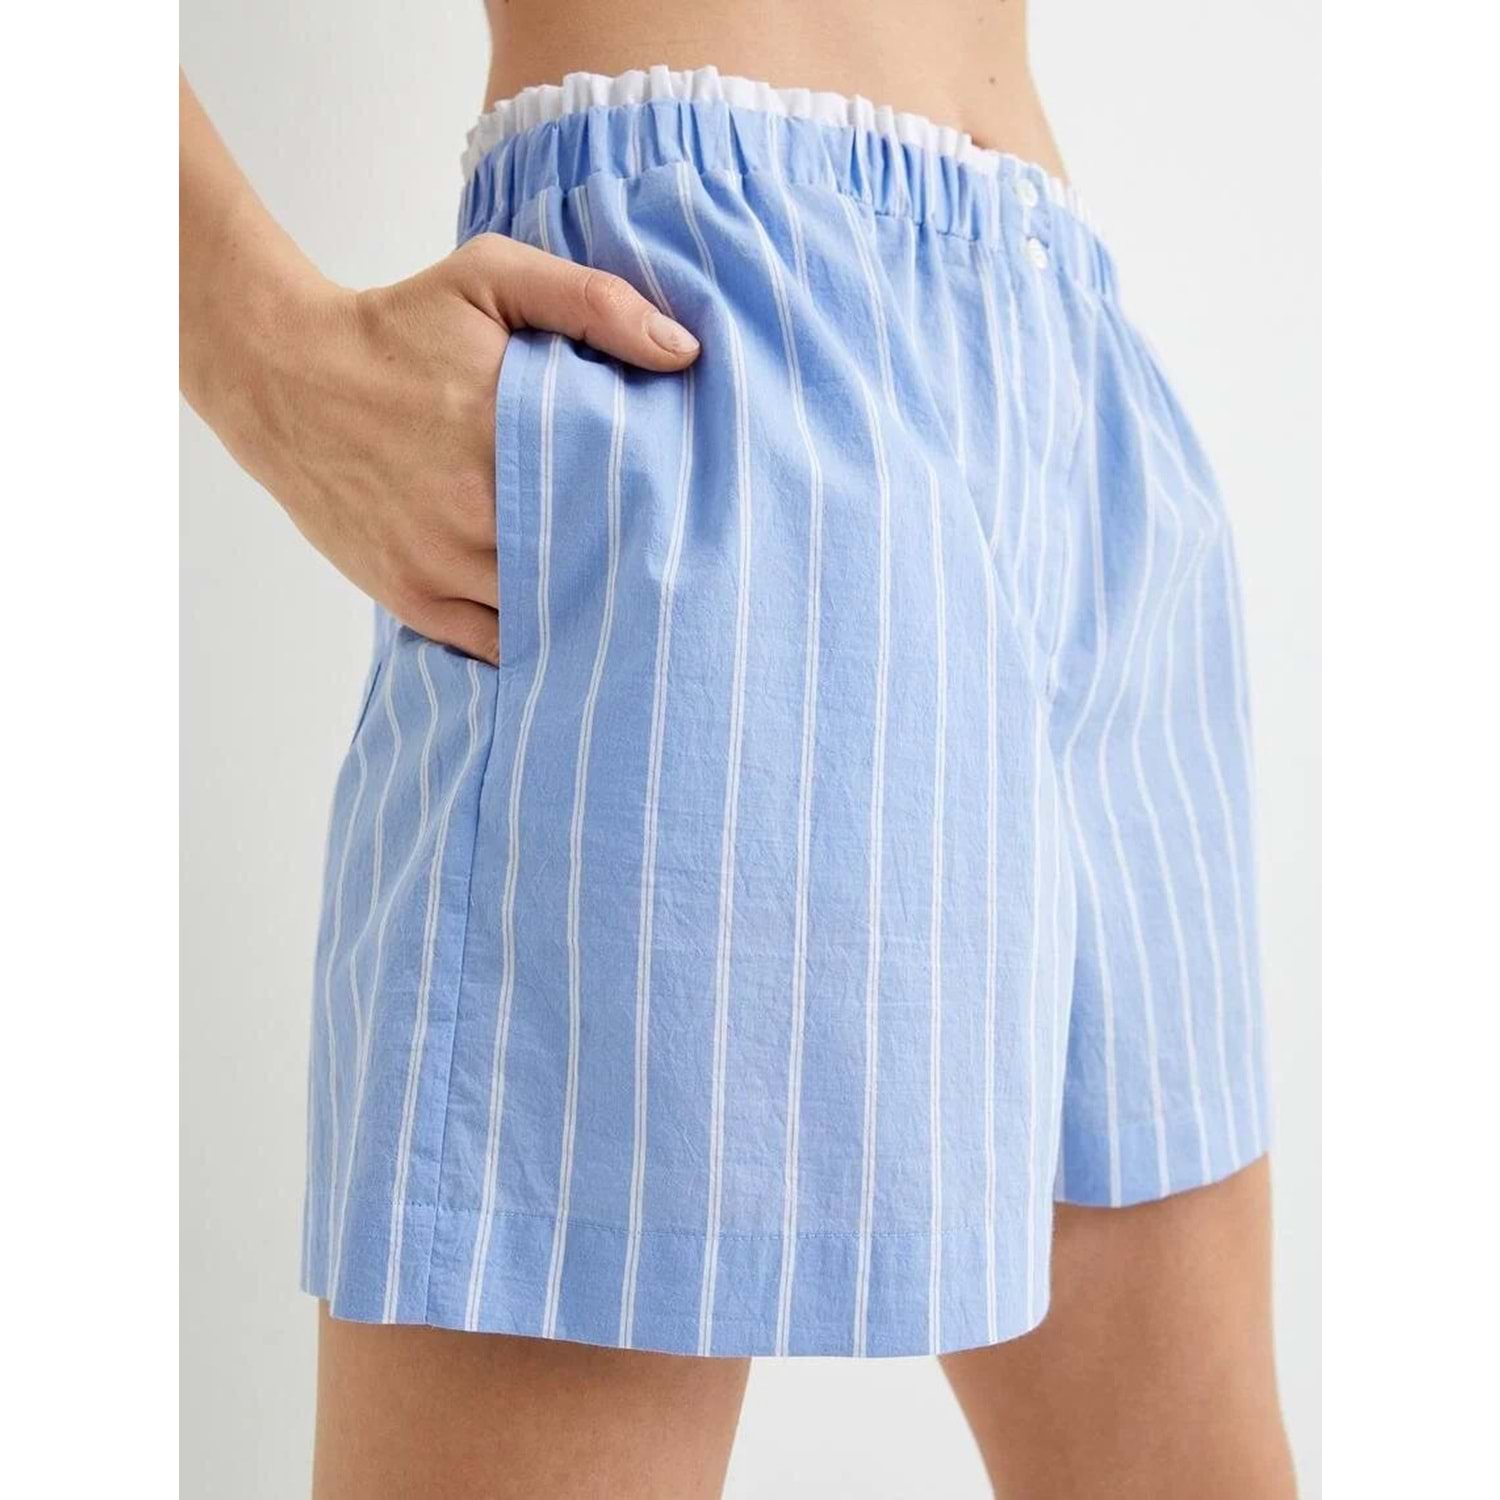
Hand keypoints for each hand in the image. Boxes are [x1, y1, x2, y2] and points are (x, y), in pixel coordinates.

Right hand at [208, 234, 699, 664]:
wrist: (282, 376)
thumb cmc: (397, 326)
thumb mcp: (491, 279)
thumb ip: (592, 302)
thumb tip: (683, 352)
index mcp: (501, 428)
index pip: (616, 490)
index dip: (661, 507)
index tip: (691, 507)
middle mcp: (472, 507)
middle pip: (587, 560)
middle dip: (631, 563)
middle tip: (674, 562)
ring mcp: (439, 562)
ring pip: (547, 611)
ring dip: (589, 606)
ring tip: (631, 596)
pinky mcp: (412, 596)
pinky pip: (497, 643)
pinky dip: (537, 638)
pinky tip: (570, 624)